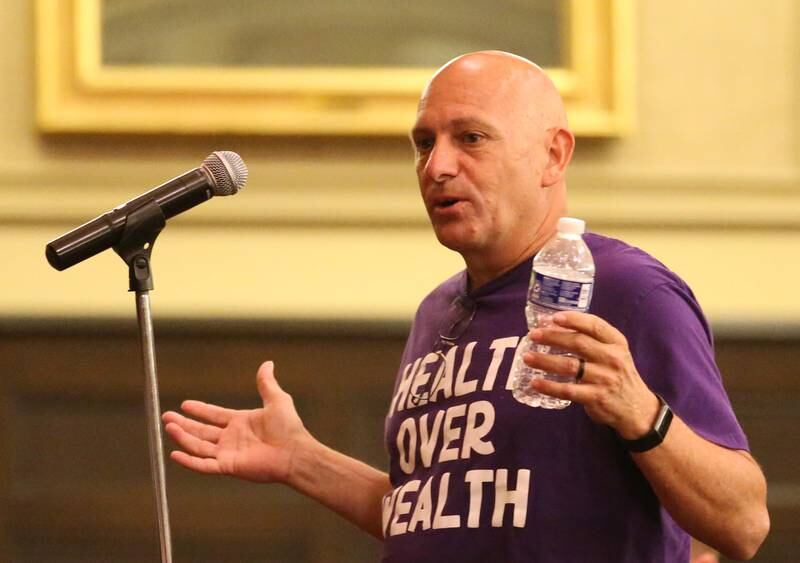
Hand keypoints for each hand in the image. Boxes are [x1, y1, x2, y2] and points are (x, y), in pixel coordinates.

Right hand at [162, 361, 312, 482]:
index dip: (199, 410)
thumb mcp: (276, 399)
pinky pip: (204, 464)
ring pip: (199, 445)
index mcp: (241, 422)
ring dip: (183, 437)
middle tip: (166, 417)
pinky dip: (189, 460)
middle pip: (201, 431)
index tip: (185, 404)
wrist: (295, 452)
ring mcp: (228, 453)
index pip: (214, 415)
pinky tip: (175, 453)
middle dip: (184, 424)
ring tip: (168, 427)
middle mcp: (232, 438)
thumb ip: (266, 383)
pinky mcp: (229, 466)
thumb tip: (268, 363)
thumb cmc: (289, 428)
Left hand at [523, 311, 659, 438]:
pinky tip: (535, 383)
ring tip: (527, 357)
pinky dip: (549, 386)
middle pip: (578, 343)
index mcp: (616, 342)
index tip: (552, 317)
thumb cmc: (618, 374)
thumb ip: (593, 340)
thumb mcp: (614, 352)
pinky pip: (567, 390)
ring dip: (544, 361)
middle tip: (533, 335)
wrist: (636, 408)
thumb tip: (555, 326)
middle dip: (552, 337)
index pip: (594, 325)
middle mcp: (612, 358)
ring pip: (569, 366)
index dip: (573, 319)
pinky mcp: (595, 397)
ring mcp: (604, 378)